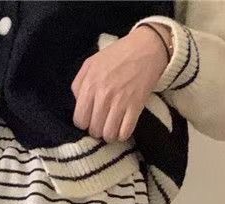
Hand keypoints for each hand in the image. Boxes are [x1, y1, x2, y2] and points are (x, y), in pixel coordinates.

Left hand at [71, 25, 170, 142]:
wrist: (146, 48)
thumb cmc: (118, 55)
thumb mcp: (91, 63)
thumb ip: (79, 83)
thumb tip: (78, 102)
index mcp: (90, 84)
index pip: (80, 120)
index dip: (84, 122)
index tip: (90, 118)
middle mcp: (103, 96)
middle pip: (94, 130)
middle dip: (97, 129)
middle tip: (103, 122)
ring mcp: (120, 102)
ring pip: (109, 134)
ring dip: (110, 134)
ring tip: (112, 127)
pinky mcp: (136, 107)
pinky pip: (125, 133)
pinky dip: (123, 134)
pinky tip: (123, 127)